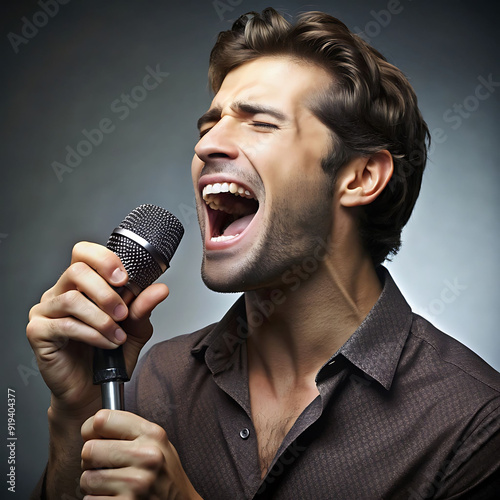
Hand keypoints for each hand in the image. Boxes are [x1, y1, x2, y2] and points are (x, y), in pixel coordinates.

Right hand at [26, 241, 168, 417]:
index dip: (104, 259)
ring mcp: (46, 311)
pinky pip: (65, 325)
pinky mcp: (39, 332)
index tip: (124, 278)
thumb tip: (160, 289)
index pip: (84, 253)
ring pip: (72, 299)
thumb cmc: (110, 355)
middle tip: (122, 312)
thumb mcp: (135, 328)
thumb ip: (143, 307)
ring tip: (117, 334)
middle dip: (106, 292)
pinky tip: (106, 344)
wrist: (94, 390)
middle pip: (77, 271)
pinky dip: (92, 334)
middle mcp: (61, 293)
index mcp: (82, 284)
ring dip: (101, 318)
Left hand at [81, 410, 201, 498]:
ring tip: (113, 484)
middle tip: (105, 465)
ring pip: (86, 479)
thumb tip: (89, 428)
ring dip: (93, 484)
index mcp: (152, 435)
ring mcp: (137, 484)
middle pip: (89, 450)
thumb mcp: (156, 443)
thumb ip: (129, 431)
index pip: (102, 420)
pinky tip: (115, 498)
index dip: (91, 429)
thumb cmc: (163, 473)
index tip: (94, 437)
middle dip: (91, 460)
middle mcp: (146, 457)